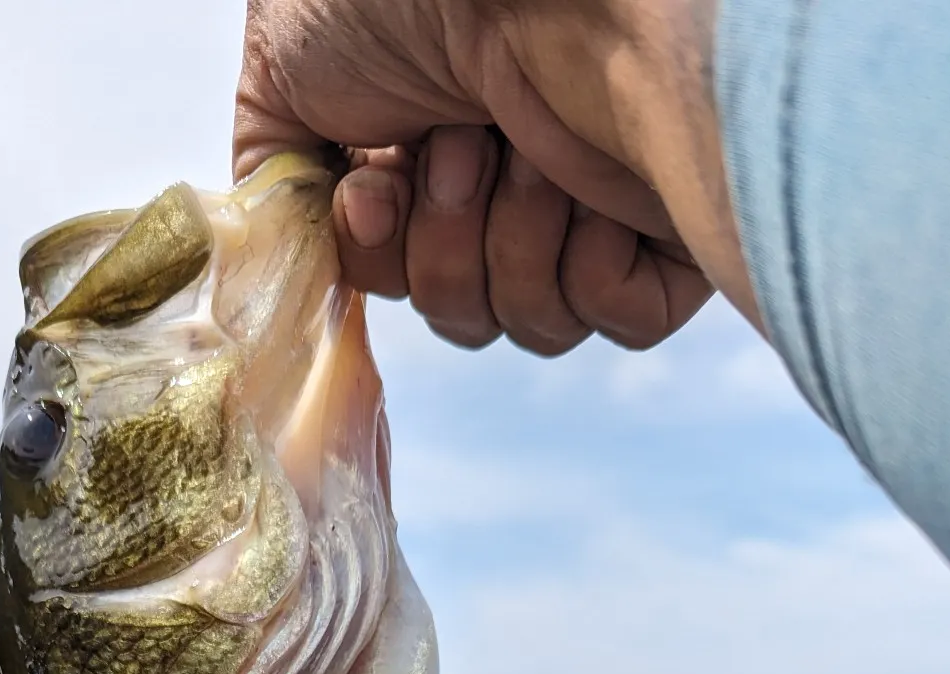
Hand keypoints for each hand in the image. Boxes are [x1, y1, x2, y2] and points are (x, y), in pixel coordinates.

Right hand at [233, 0, 717, 354]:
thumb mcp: (283, 71)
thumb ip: (276, 176)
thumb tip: (286, 250)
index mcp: (440, 152)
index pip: (404, 279)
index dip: (382, 259)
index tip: (377, 193)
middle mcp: (520, 181)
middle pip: (465, 315)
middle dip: (446, 246)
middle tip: (461, 146)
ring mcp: (600, 205)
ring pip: (537, 326)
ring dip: (512, 242)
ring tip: (522, 146)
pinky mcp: (673, 231)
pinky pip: (623, 321)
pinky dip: (591, 267)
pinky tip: (584, 184)